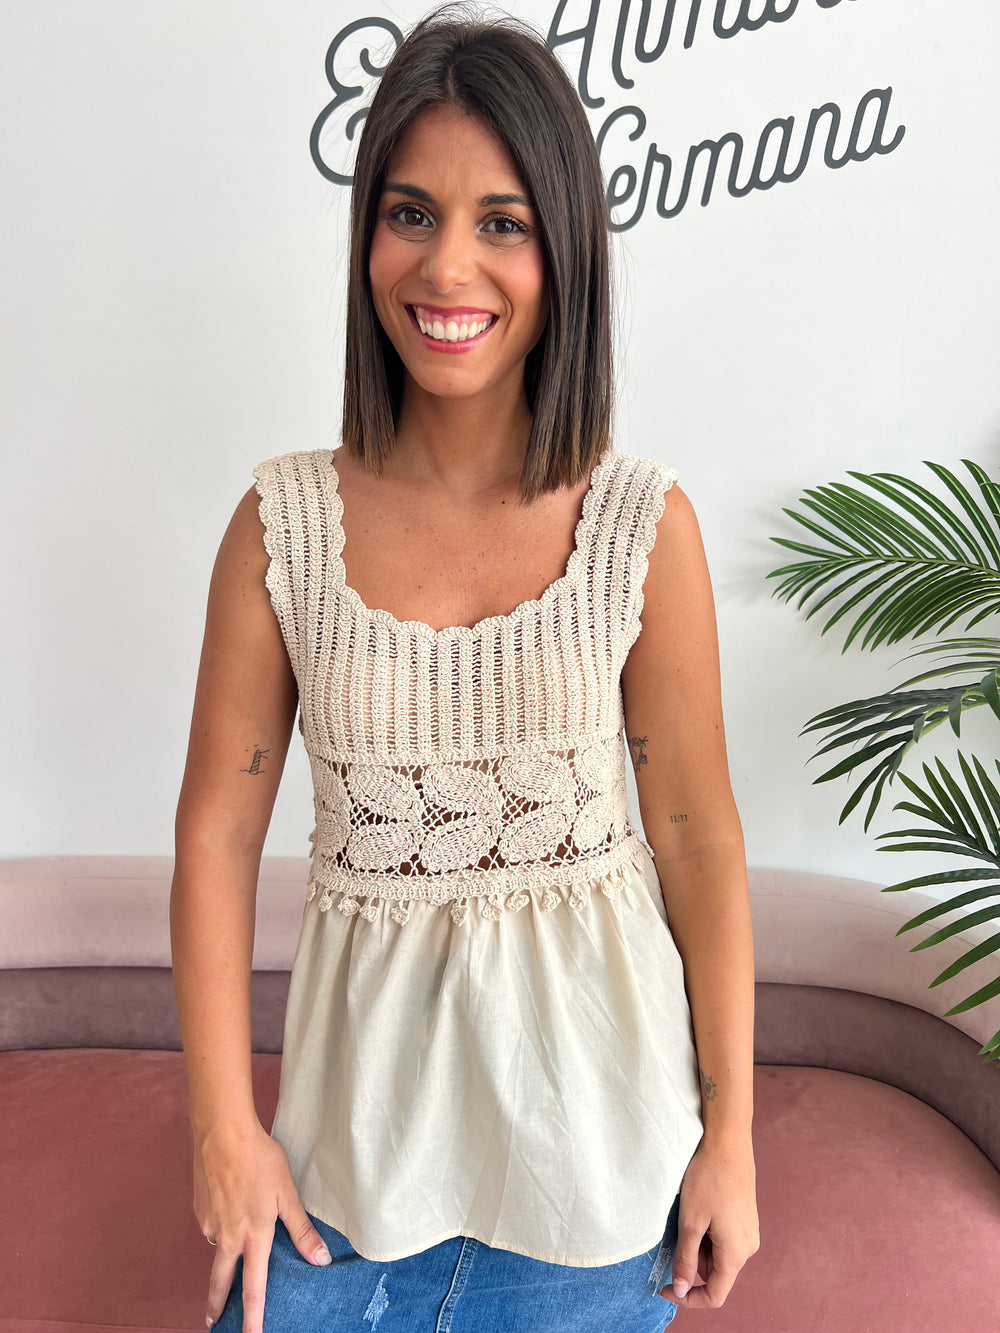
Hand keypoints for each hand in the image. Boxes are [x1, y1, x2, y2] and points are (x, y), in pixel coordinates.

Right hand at [194, 1119, 332, 1331]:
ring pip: (217, 1249)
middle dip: (217, 1306)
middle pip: (221, 1282)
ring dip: (223, 1257)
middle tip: (213, 1324)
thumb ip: (302, 1230)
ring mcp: (210, 1224)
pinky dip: (220, 1225)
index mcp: (254, 1237)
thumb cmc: (260, 1160)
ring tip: (235, 1242)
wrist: (223, 1134)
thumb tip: (320, 1260)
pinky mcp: (199, 1210)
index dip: (253, 1318)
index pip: (254, 1289)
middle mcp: (228, 1237)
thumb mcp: (287, 1194)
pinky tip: (230, 1203)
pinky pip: (212, 1226)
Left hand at [657, 1134, 758, 1309]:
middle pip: (715, 1273)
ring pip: (718, 1255)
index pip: (714, 1295)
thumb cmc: (709, 1179)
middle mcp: (747, 1247)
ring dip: (698, 1245)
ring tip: (689, 1215)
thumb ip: (685, 1259)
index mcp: (736, 1254)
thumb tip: (681, 1289)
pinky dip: (707, 1232)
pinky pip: (724, 1238)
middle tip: (676, 1233)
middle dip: (691, 1262)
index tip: (664, 1288)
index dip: (688, 1298)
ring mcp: (748, 1231)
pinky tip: (700, 1208)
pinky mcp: (745, 1217)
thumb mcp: (690, 1222)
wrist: (728, 1142)